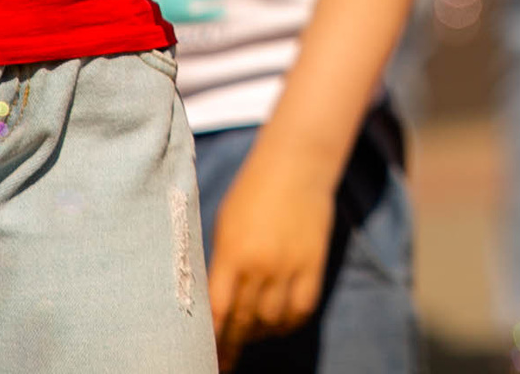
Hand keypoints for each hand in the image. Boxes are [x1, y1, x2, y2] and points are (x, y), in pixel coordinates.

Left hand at [206, 141, 335, 361]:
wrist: (297, 164)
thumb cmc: (252, 190)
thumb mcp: (225, 225)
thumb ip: (222, 263)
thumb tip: (218, 301)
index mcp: (231, 254)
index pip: (217, 312)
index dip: (211, 341)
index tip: (205, 357)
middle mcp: (260, 266)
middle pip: (244, 322)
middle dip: (232, 345)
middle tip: (225, 359)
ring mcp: (289, 267)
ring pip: (273, 321)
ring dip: (260, 334)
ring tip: (251, 335)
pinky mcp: (314, 264)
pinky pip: (302, 309)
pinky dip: (288, 323)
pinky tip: (278, 323)